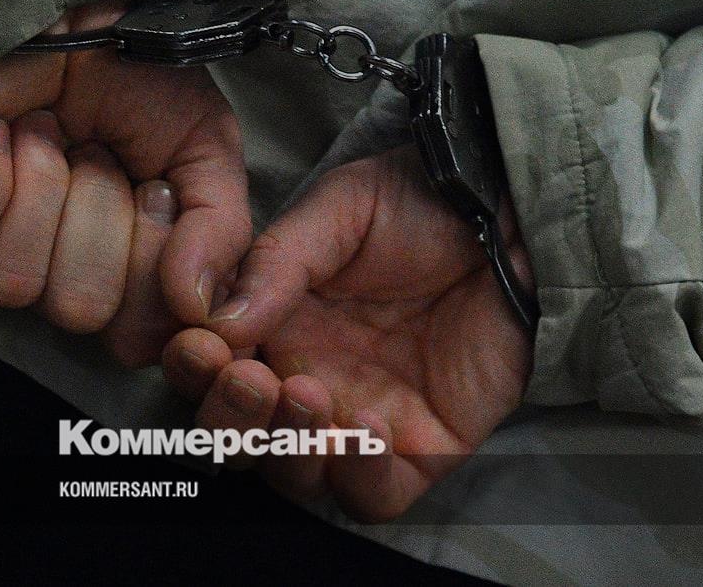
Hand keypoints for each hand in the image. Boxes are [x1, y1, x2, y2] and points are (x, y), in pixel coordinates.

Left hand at [0, 1, 250, 364]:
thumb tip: (198, 307)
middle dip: (98, 214)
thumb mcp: (207, 152)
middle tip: (99, 154)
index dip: (149, 265)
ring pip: (11, 281)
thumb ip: (221, 231)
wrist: (79, 6)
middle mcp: (56, 274)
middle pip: (78, 308)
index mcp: (124, 276)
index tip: (156, 190)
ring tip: (50, 133)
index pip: (135, 336)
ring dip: (42, 187)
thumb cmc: (141, 81)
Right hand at [162, 146, 533, 520]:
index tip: (202, 347)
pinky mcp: (421, 448)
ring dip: (287, 449)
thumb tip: (218, 323)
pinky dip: (359, 478)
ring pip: (296, 476)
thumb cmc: (419, 206)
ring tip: (310, 394)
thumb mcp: (339, 211)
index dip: (193, 370)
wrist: (509, 218)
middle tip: (251, 379)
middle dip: (230, 420)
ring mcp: (362, 419)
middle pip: (241, 439)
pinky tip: (367, 427)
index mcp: (273, 328)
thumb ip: (277, 263)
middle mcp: (307, 380)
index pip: (209, 372)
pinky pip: (374, 497)